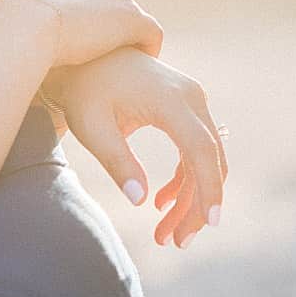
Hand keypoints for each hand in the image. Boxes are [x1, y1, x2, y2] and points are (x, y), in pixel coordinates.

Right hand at [0, 0, 164, 67]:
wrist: (25, 26)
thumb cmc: (9, 33)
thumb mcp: (8, 31)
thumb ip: (13, 36)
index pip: (90, 3)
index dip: (93, 27)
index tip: (90, 50)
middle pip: (119, 10)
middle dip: (118, 34)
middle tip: (116, 61)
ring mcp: (118, 1)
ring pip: (137, 22)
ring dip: (134, 43)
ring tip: (131, 67)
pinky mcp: (133, 20)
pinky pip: (151, 35)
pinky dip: (148, 50)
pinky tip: (141, 69)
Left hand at [44, 47, 228, 247]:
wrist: (86, 53)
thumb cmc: (84, 89)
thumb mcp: (93, 127)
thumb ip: (117, 161)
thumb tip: (140, 202)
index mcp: (172, 101)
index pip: (200, 151)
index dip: (208, 188)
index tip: (210, 223)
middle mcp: (192, 99)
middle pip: (209, 160)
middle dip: (197, 206)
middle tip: (176, 243)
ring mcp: (192, 102)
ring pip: (203, 160)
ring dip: (188, 198)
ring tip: (165, 235)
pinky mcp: (184, 108)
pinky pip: (193, 150)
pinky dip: (182, 179)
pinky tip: (160, 203)